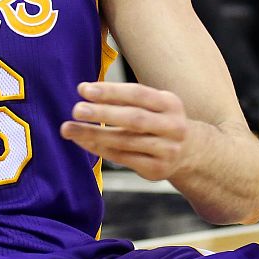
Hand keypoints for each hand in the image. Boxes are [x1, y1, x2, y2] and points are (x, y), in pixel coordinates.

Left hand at [60, 81, 187, 181]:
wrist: (190, 152)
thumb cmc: (159, 121)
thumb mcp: (153, 104)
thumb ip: (124, 98)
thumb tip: (85, 91)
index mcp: (170, 103)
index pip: (138, 94)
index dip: (110, 92)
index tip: (84, 89)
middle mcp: (173, 127)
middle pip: (134, 119)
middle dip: (103, 114)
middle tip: (76, 110)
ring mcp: (166, 150)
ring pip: (125, 142)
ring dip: (94, 135)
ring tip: (69, 128)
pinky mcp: (156, 169)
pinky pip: (122, 158)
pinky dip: (100, 149)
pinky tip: (83, 141)